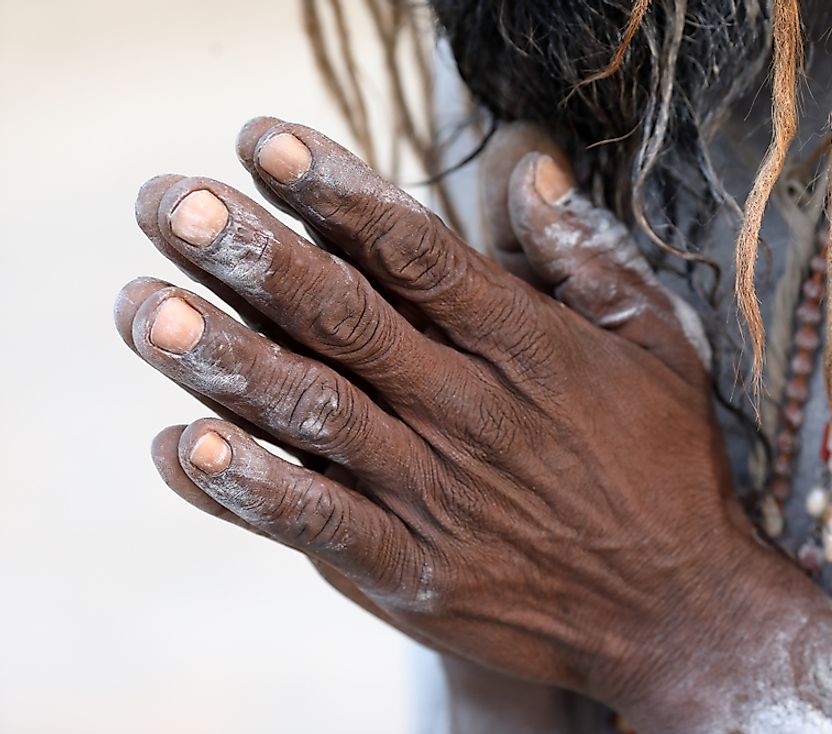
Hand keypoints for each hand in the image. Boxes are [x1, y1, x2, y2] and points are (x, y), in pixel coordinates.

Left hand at [115, 117, 788, 730]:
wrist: (681, 611)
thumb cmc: (667, 464)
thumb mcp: (657, 343)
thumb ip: (588, 256)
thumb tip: (530, 171)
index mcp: (526, 347)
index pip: (416, 254)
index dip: (336, 193)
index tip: (266, 143)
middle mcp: (469, 411)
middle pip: (344, 319)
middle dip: (250, 255)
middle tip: (168, 202)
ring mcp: (436, 496)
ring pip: (314, 414)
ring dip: (221, 361)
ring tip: (146, 309)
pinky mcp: (415, 572)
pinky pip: (318, 526)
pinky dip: (248, 490)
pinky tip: (182, 447)